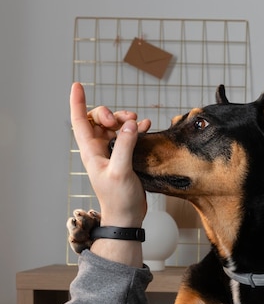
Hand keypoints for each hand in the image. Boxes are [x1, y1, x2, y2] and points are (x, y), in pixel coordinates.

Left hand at [70, 83, 150, 265]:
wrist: (127, 218)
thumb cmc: (119, 200)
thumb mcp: (121, 171)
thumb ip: (125, 146)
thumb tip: (130, 124)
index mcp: (91, 152)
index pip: (81, 122)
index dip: (78, 103)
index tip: (77, 85)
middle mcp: (99, 151)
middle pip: (98, 121)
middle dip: (110, 114)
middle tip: (124, 120)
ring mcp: (111, 154)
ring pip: (114, 127)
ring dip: (125, 121)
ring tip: (138, 123)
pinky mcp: (124, 159)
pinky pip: (127, 137)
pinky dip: (136, 129)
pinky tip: (146, 127)